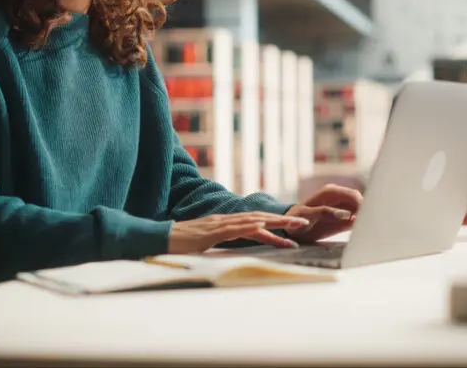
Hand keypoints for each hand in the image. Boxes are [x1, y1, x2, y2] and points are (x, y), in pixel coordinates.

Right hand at [168, 212, 309, 253]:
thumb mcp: (208, 244)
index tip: (294, 225)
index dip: (276, 221)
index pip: (256, 220)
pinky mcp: (212, 232)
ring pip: (253, 221)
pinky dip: (251, 227)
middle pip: (260, 217)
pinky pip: (235, 229)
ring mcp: (220, 224)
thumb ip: (223, 242)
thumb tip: (238, 248)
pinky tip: (264, 228)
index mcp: (226, 223)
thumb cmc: (182, 245)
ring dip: (275, 223)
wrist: (161, 238)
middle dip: (284, 219)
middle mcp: (226, 220)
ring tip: (294, 226)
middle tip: (305, 222)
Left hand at [285, 184, 363, 243]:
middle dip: (366, 212)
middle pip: (360, 202)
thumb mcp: (307, 215)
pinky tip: (359, 232)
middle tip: (366, 226)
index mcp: (330, 192)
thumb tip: (346, 214)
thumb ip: (325, 213)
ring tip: (364, 230)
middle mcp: (338, 197)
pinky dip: (359, 224)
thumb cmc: (296, 219)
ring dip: (364, 219)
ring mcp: (341, 207)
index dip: (362, 205)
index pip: (354, 195)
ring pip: (360, 210)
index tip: (365, 218)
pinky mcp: (341, 218)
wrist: (290, 228)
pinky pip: (355, 219)